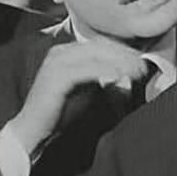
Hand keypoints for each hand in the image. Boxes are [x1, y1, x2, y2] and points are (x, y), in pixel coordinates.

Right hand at [9, 38, 146, 154]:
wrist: (32, 131)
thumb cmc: (60, 113)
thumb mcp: (86, 91)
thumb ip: (102, 79)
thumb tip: (126, 73)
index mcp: (67, 52)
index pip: (100, 44)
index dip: (123, 50)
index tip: (141, 61)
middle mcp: (61, 52)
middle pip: (101, 46)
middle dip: (125, 55)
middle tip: (143, 66)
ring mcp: (57, 62)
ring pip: (96, 55)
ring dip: (120, 62)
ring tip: (137, 72)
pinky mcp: (56, 76)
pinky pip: (87, 70)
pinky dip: (105, 72)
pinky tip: (120, 77)